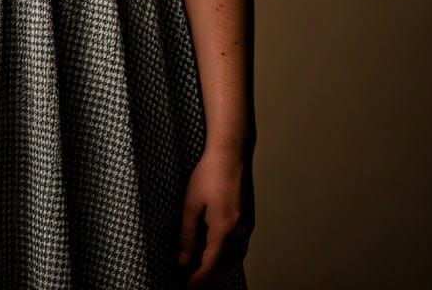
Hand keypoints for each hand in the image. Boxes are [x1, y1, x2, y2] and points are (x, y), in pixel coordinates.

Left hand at [177, 146, 253, 286]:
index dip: (199, 278)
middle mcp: (240, 232)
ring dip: (222, 270)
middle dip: (211, 278)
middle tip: (194, 283)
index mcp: (224, 229)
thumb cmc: (209, 174)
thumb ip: (187, 233)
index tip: (187, 285)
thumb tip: (183, 259)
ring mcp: (247, 226)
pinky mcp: (249, 219)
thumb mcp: (191, 203)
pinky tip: (220, 255)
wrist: (231, 154)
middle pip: (226, 266)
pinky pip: (241, 248)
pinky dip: (230, 258)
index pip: (211, 264)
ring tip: (205, 274)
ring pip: (237, 259)